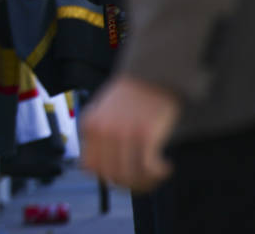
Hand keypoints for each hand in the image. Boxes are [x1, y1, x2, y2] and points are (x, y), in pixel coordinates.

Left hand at [80, 75, 180, 191]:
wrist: (151, 73)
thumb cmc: (131, 94)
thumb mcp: (102, 111)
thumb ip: (99, 135)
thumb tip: (101, 168)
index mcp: (90, 126)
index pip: (90, 167)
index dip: (107, 177)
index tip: (122, 177)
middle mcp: (103, 131)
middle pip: (111, 176)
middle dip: (129, 184)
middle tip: (145, 179)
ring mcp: (123, 133)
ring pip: (130, 177)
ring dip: (146, 182)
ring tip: (157, 174)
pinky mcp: (145, 135)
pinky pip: (148, 169)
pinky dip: (158, 174)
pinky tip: (166, 165)